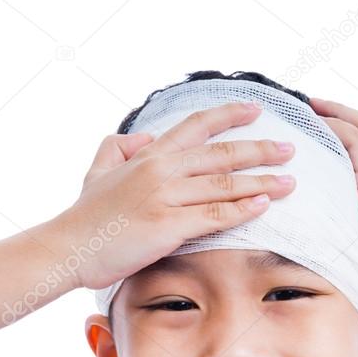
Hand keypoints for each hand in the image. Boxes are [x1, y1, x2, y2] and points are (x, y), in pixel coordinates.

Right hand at [54, 101, 297, 290]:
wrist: (68, 247)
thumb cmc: (84, 216)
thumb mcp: (97, 170)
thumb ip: (119, 147)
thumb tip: (145, 136)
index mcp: (147, 156)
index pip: (195, 126)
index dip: (228, 114)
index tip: (255, 109)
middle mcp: (160, 170)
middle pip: (221, 154)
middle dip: (260, 149)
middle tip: (289, 149)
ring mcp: (165, 197)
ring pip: (225, 185)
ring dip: (262, 181)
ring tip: (289, 181)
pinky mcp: (168, 227)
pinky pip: (215, 216)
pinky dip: (243, 210)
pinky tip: (264, 206)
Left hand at [309, 96, 357, 300]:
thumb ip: (354, 229)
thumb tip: (328, 239)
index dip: (347, 132)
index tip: (324, 125)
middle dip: (339, 113)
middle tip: (312, 105)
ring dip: (333, 113)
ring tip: (308, 105)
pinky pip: (353, 140)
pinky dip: (333, 126)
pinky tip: (313, 120)